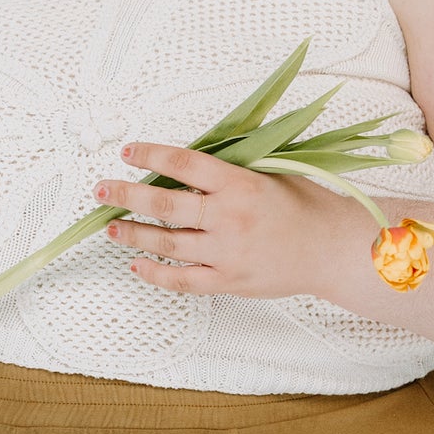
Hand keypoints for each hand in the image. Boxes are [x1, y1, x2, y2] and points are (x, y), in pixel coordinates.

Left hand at [96, 142, 349, 298]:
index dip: (150, 156)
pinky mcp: (229, 281)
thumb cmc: (304, 206)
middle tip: (102, 190)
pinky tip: (137, 266)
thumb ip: (229, 169)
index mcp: (240, 184)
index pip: (184, 164)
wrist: (331, 249)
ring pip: (166, 243)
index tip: (128, 152)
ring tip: (111, 227)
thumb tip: (184, 163)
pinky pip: (183, 281)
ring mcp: (227, 253)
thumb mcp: (271, 172)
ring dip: (134, 234)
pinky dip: (156, 274)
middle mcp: (229, 218)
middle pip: (164, 205)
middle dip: (126, 196)